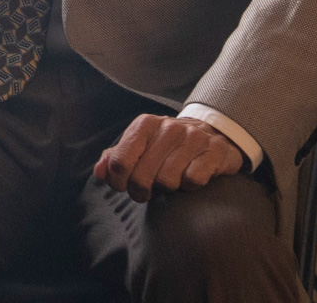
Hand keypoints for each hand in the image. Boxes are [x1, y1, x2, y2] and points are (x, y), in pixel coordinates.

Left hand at [93, 114, 245, 201]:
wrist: (213, 133)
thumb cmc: (168, 145)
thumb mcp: (140, 145)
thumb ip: (116, 158)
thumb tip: (100, 173)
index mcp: (145, 124)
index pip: (120, 161)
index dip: (118, 181)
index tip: (123, 187)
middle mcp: (169, 127)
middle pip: (142, 176)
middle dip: (141, 190)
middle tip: (146, 191)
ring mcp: (194, 138)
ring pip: (168, 181)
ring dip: (168, 188)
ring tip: (171, 179)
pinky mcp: (216, 151)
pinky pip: (193, 180)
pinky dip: (190, 186)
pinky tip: (191, 176)